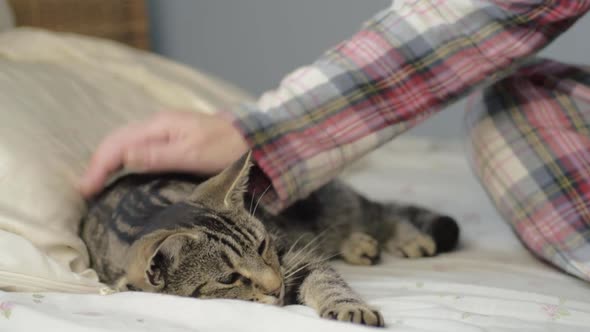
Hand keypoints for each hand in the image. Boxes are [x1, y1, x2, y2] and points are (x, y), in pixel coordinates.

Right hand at [78, 111, 248, 197]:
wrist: (252, 139)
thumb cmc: (226, 148)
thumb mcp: (193, 154)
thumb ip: (159, 155)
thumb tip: (123, 156)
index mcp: (159, 126)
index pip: (117, 144)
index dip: (99, 166)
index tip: (86, 190)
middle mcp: (158, 124)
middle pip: (116, 140)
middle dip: (98, 163)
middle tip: (85, 190)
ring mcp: (165, 130)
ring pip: (125, 142)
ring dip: (108, 160)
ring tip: (96, 183)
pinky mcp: (172, 138)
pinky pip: (138, 146)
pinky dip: (123, 159)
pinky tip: (122, 171)